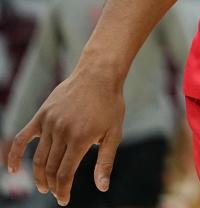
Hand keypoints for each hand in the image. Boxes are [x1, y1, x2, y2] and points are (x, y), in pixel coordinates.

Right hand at [6, 68, 124, 205]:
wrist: (98, 74)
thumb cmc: (110, 105)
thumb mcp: (114, 133)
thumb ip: (105, 161)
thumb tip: (102, 187)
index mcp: (80, 139)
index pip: (65, 174)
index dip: (63, 191)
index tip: (63, 201)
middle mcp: (62, 132)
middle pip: (50, 168)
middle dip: (52, 185)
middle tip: (56, 193)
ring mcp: (49, 123)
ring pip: (39, 157)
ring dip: (39, 175)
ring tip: (44, 186)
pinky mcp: (41, 115)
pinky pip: (22, 138)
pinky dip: (15, 156)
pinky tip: (13, 170)